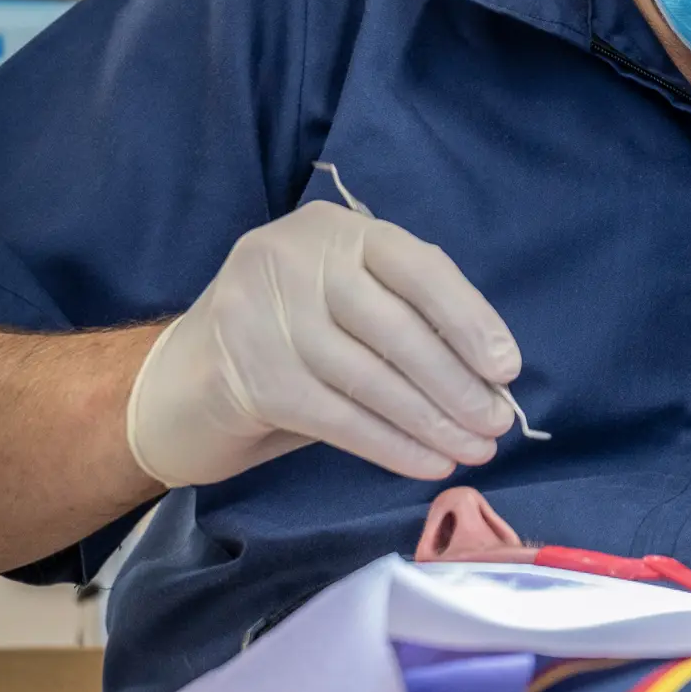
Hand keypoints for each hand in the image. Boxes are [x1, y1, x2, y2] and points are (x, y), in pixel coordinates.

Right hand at [126, 202, 520, 487]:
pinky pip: (341, 418)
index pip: (418, 266)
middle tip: (497, 424)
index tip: (507, 367)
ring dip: (432, 422)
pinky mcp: (253, 378)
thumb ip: (403, 314)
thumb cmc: (290, 335)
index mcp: (333, 229)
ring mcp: (266, 316)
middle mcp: (295, 258)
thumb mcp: (344, 297)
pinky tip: (428, 463)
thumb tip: (489, 373)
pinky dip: (392, 445)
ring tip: (474, 449)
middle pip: (397, 327)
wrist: (183, 378)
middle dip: (456, 382)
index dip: (469, 318)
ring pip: (372, 378)